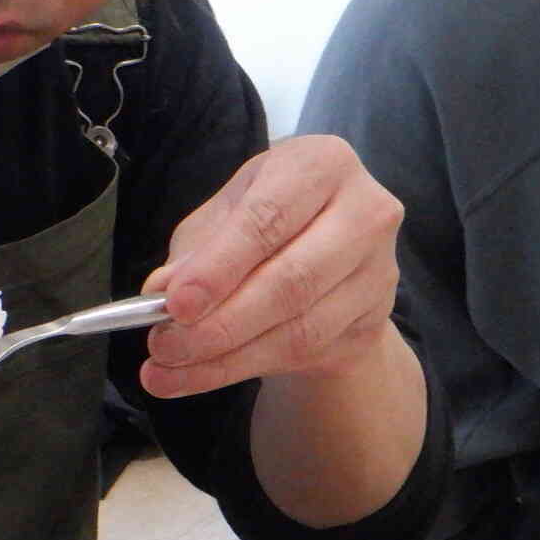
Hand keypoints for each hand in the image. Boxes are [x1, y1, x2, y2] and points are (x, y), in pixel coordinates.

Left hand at [139, 135, 402, 398]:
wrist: (332, 255)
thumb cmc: (270, 219)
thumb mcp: (225, 215)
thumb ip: (196, 249)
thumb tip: (162, 289)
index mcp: (322, 164)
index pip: (269, 219)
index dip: (220, 266)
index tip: (175, 304)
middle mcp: (365, 212)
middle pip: (290, 280)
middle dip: (219, 323)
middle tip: (163, 345)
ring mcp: (378, 271)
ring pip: (298, 328)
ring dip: (225, 357)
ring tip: (168, 369)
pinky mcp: (373, 321)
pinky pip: (304, 354)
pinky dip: (242, 369)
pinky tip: (200, 375)